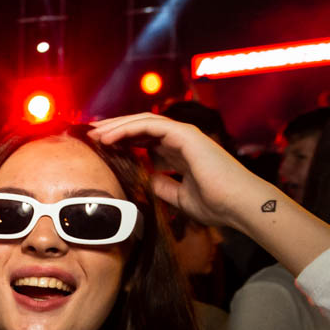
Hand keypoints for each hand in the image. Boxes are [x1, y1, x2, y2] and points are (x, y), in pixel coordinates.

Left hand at [89, 113, 275, 230]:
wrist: (239, 207)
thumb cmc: (217, 205)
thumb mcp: (179, 198)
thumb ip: (162, 185)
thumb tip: (145, 179)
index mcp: (180, 152)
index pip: (145, 140)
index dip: (123, 140)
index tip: (101, 147)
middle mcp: (182, 139)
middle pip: (141, 127)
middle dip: (115, 129)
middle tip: (91, 135)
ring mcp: (185, 135)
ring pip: (143, 122)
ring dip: (117, 126)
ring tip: (95, 134)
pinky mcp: (186, 135)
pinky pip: (150, 125)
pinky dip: (128, 129)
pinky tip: (109, 138)